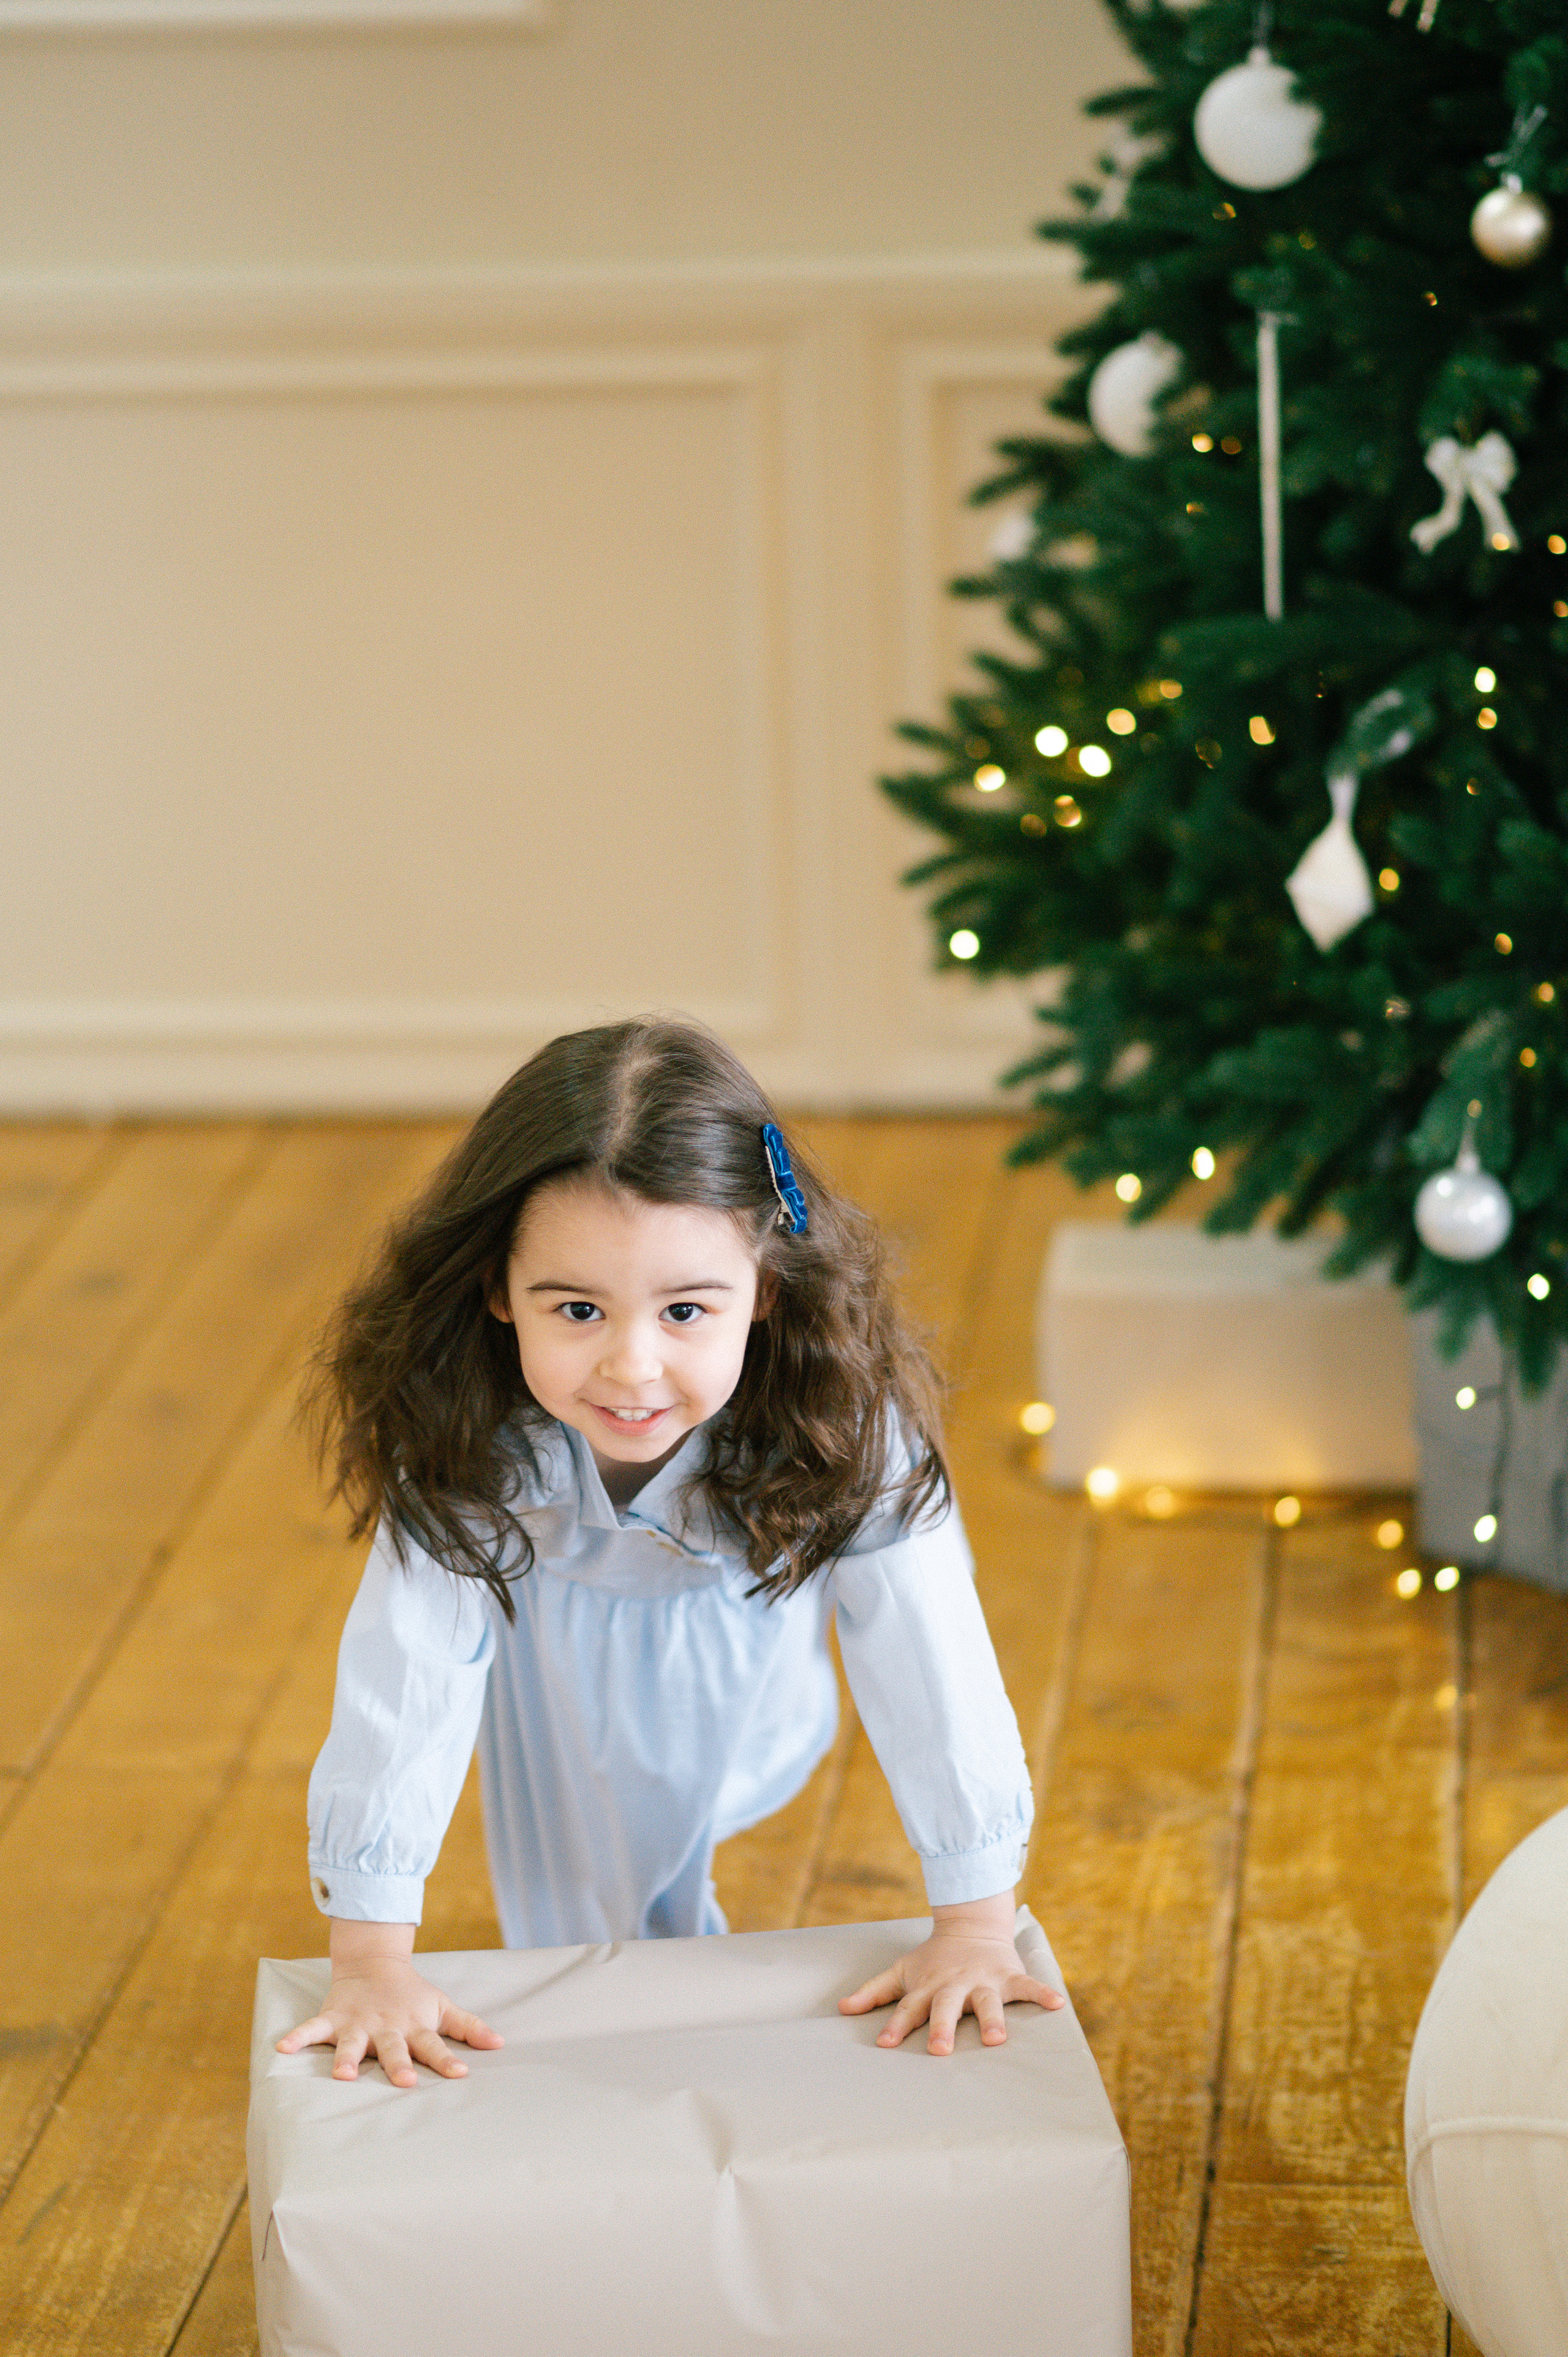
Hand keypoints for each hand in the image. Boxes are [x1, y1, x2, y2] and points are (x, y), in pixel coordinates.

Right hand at [275, 1919, 503, 2089]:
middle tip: (403, 2081)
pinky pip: (312, 2028)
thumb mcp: (441, 2007)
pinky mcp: (333, 2017)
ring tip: (340, 2075)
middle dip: (398, 2064)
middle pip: (392, 2048)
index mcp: (413, 2026)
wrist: (375, 1963)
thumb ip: (468, 2027)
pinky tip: (282, 2048)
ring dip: (345, 2058)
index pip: (434, 2046)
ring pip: (350, 2043)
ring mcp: (357, 2023)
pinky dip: (298, 2037)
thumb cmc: (412, 1995)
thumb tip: (500, 2044)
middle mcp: (385, 2027)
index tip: (460, 2074)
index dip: (446, 2060)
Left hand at [838, 1889, 1063, 2054]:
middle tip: (939, 2050)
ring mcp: (983, 1980)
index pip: (909, 2009)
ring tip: (997, 2040)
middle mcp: (954, 1985)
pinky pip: (1027, 1987)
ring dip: (992, 2018)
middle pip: (946, 2007)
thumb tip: (841, 2008)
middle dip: (943, 2027)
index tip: (885, 2045)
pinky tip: (1057, 2004)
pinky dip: (1042, 1994)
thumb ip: (873, 1991)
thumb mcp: (901, 1971)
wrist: (970, 1926)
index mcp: (928, 1988)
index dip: (896, 2026)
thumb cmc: (932, 1960)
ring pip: (987, 2001)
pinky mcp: (1008, 1975)